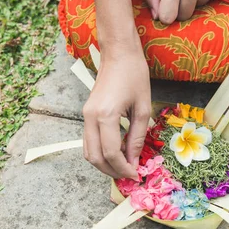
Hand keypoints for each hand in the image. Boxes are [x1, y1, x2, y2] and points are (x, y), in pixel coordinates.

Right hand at [82, 33, 150, 178]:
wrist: (118, 53)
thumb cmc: (134, 75)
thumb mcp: (143, 108)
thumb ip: (137, 137)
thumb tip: (134, 161)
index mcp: (105, 115)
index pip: (111, 153)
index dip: (123, 168)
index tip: (137, 174)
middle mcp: (90, 117)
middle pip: (94, 157)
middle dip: (112, 170)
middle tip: (129, 174)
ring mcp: (85, 115)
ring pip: (88, 151)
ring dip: (104, 163)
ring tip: (123, 166)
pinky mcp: (86, 113)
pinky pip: (88, 140)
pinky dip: (100, 152)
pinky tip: (117, 152)